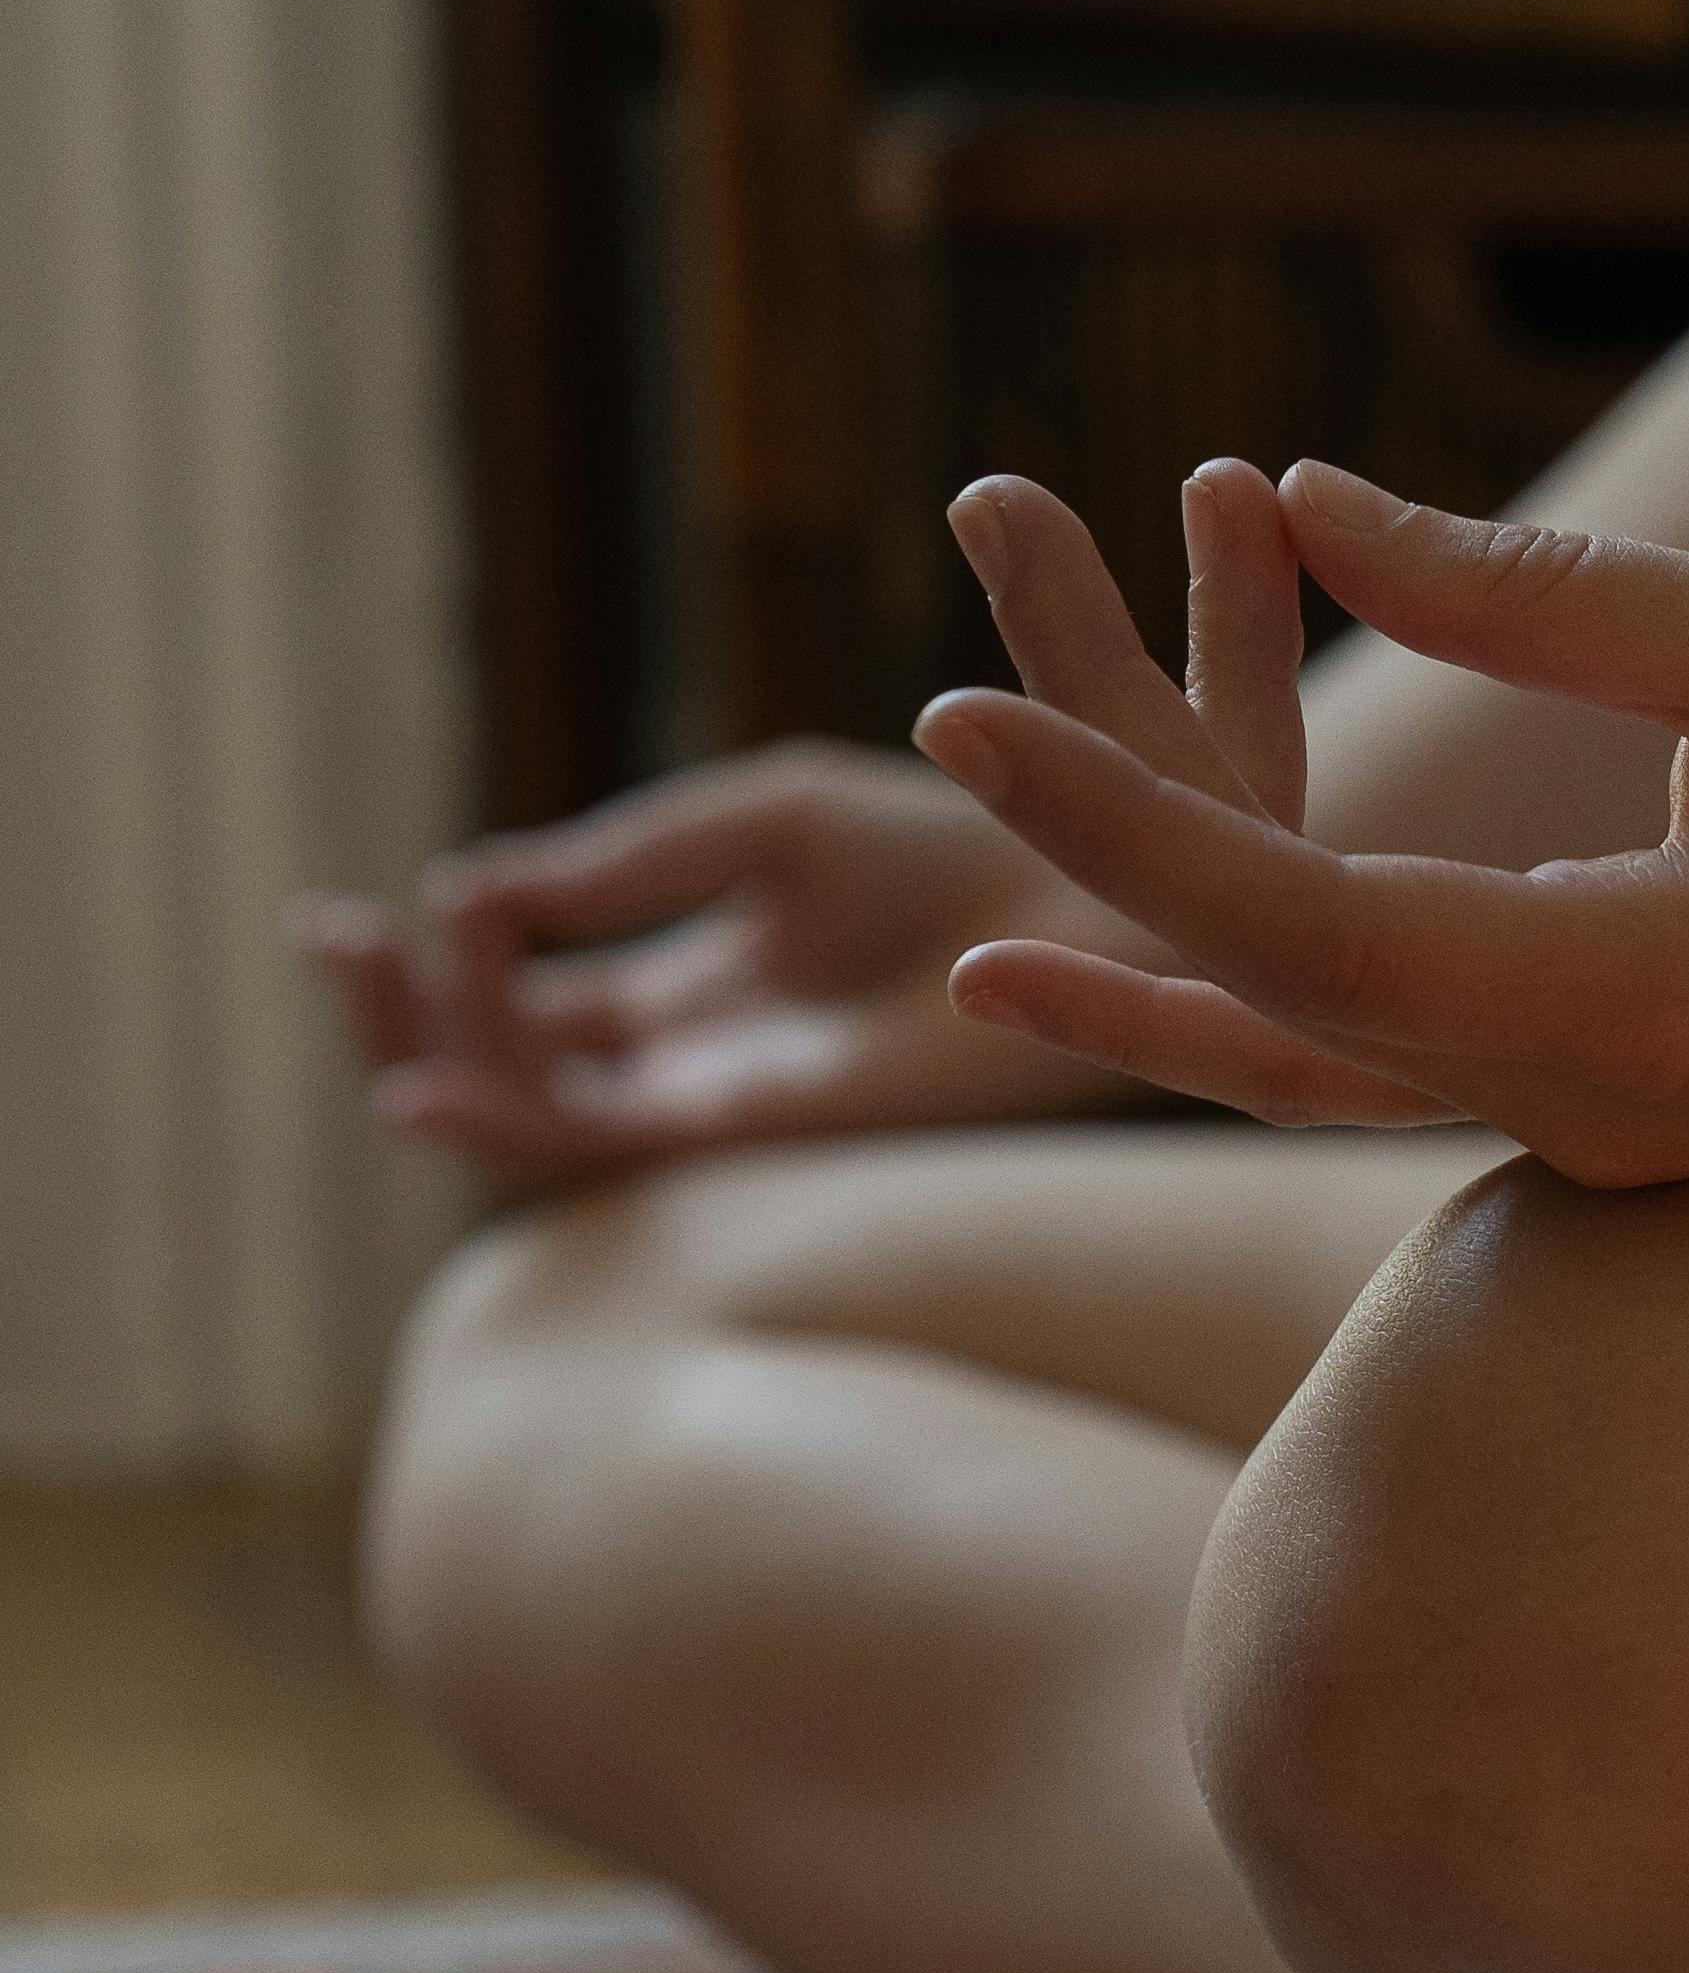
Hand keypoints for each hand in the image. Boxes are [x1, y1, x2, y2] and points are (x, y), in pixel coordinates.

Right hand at [297, 737, 1147, 1182]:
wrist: (1071, 893)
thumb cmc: (950, 848)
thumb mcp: (755, 824)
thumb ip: (627, 862)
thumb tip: (476, 893)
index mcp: (694, 987)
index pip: (529, 1001)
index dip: (438, 959)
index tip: (380, 901)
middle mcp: (695, 1058)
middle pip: (510, 1066)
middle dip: (405, 1012)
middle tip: (333, 938)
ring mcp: (716, 1098)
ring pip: (534, 1114)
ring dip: (431, 1053)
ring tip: (372, 972)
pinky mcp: (747, 1125)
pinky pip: (601, 1148)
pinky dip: (503, 1115)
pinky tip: (428, 1076)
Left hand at [921, 458, 1688, 1185]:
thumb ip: (1536, 592)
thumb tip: (1306, 507)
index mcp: (1633, 1002)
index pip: (1295, 926)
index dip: (1108, 823)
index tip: (960, 710)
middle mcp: (1595, 1117)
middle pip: (1270, 1018)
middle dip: (1096, 881)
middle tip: (939, 736)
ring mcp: (1614, 1150)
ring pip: (1325, 1078)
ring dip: (1159, 981)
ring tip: (980, 941)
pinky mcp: (1638, 1130)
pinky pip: (1413, 1080)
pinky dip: (1282, 1008)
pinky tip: (1177, 967)